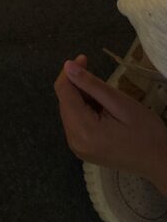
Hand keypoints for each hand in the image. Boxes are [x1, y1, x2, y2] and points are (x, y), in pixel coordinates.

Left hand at [54, 54, 166, 194]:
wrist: (160, 162)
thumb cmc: (145, 132)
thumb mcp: (120, 102)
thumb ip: (91, 84)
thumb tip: (68, 66)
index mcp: (83, 129)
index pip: (63, 92)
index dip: (70, 72)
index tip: (84, 59)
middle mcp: (74, 141)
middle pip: (65, 102)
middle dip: (77, 85)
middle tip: (99, 79)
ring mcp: (78, 148)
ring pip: (69, 111)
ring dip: (81, 98)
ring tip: (105, 97)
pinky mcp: (84, 150)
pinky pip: (76, 123)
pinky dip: (84, 111)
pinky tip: (101, 109)